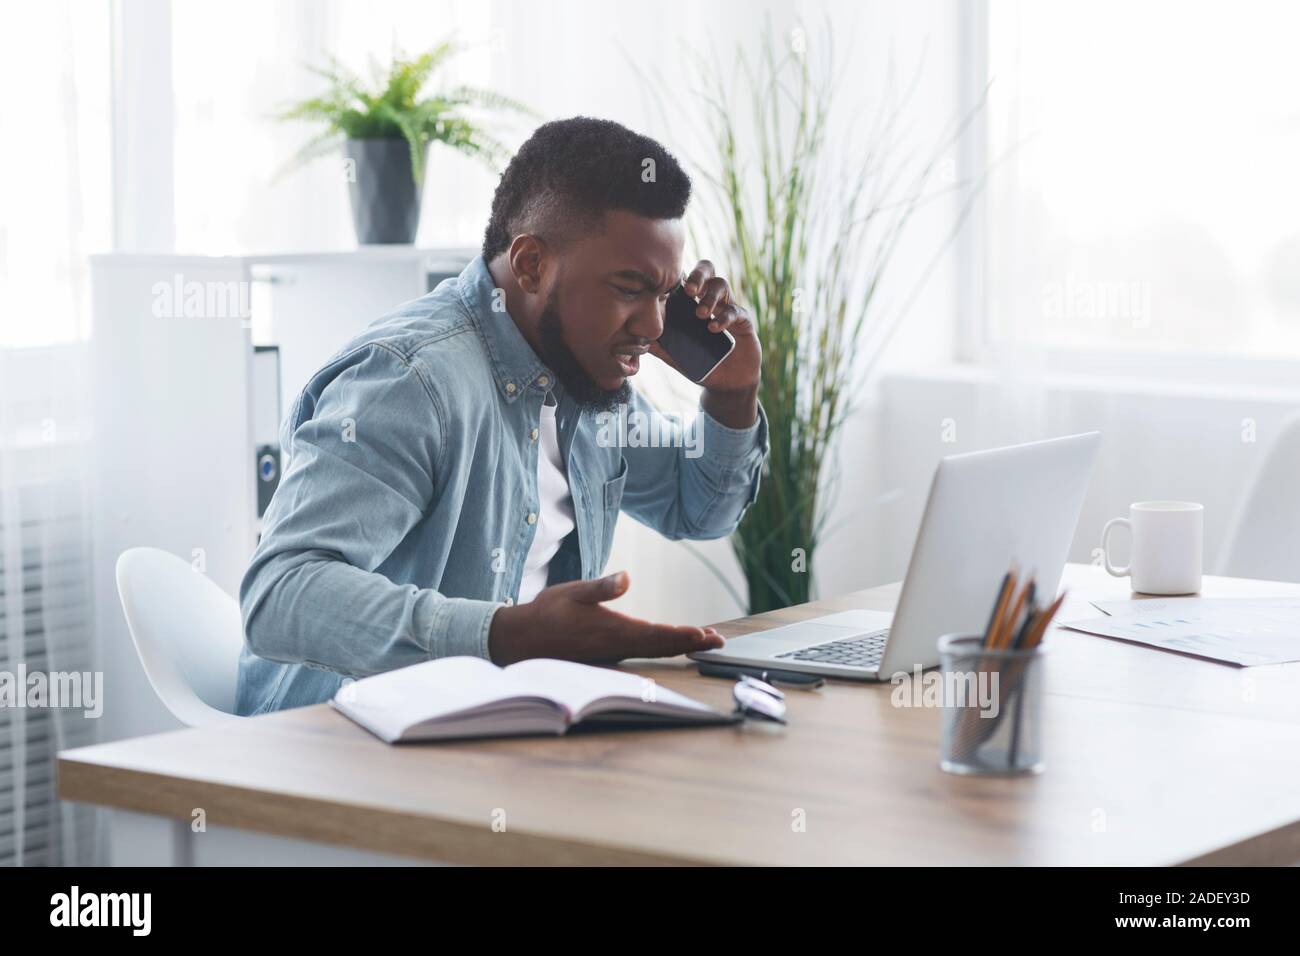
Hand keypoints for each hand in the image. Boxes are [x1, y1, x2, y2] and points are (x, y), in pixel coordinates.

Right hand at [488, 571, 724, 664]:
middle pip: (662, 647)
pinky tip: (669, 643)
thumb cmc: (547, 613)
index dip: (683, 635)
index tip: (705, 635)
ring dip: (679, 646)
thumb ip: (601, 587)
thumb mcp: (573, 592)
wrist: (521, 640)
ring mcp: (612, 654)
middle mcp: (617, 647)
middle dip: (691, 643)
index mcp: (612, 631)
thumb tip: (627, 578)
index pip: (656, 635)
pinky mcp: (607, 655)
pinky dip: (662, 648)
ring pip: (653, 652)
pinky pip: (642, 653)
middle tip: (718, 641)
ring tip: (702, 640)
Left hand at [649, 259, 760, 427]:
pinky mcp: (743, 321)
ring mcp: (728, 307)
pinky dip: (723, 317)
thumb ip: (658, 346)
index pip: (685, 278)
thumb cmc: (701, 364)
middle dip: (697, 275)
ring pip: (721, 285)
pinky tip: (713, 327)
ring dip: (709, 296)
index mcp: (692, 302)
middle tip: (689, 290)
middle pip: (707, 269)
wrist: (727, 383)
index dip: (676, 276)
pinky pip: (735, 310)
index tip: (665, 285)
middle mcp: (711, 299)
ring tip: (700, 314)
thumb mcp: (675, 356)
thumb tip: (635, 338)